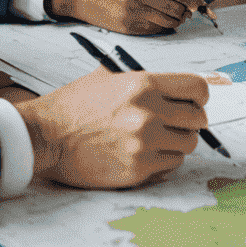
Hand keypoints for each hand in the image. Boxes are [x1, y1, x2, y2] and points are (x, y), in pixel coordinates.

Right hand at [19, 68, 210, 187]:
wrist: (46, 135)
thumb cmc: (75, 105)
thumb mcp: (110, 76)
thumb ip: (145, 81)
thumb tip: (177, 89)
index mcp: (144, 84)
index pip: (197, 88)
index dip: (199, 97)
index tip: (193, 103)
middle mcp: (148, 112)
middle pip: (198, 119)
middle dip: (190, 121)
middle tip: (176, 124)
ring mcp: (144, 143)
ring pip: (187, 145)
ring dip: (177, 142)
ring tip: (157, 140)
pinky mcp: (137, 169)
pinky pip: (170, 165)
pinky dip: (163, 161)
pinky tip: (145, 154)